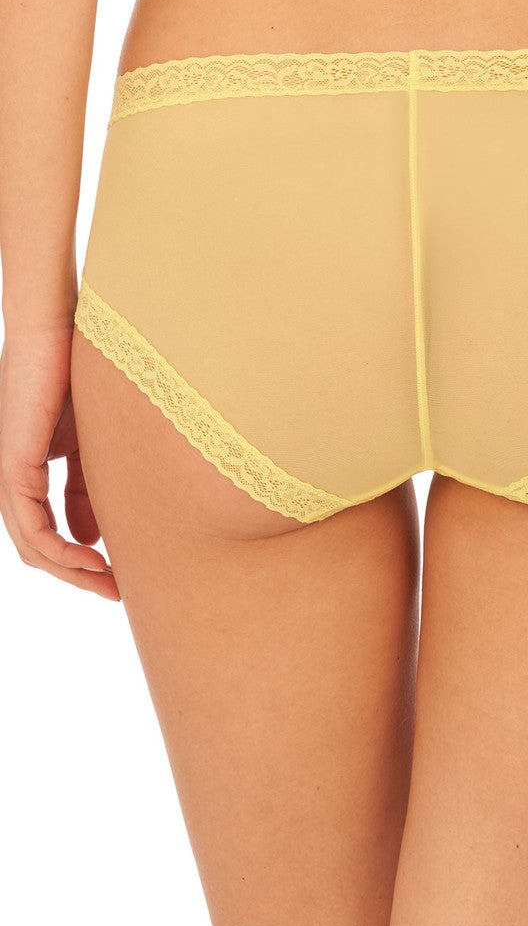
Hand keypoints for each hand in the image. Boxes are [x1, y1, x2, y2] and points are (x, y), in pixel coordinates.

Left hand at [0, 322, 119, 599]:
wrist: (57, 333)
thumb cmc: (76, 376)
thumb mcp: (88, 446)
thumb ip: (85, 493)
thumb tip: (92, 539)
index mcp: (24, 474)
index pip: (46, 534)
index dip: (80, 561)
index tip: (118, 575)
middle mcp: (8, 481)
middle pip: (37, 550)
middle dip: (78, 576)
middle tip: (117, 592)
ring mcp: (5, 476)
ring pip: (32, 546)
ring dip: (72, 571)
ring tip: (110, 582)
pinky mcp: (11, 467)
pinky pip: (32, 526)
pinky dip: (61, 549)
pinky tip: (93, 556)